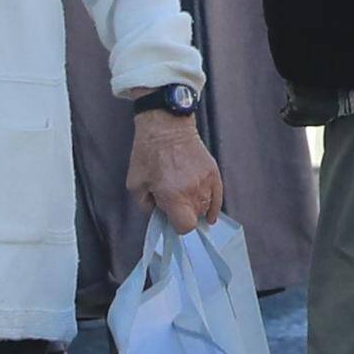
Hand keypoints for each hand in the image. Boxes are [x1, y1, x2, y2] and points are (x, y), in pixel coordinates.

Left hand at [129, 107, 224, 230]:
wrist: (165, 126)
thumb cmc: (147, 154)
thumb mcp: (135, 184)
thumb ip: (146, 206)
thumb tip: (160, 215)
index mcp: (173, 196)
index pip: (185, 226)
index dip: (177, 227)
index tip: (170, 220)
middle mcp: (193, 191)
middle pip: (195, 217)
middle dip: (184, 215)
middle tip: (173, 205)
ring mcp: (206, 181)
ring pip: (206, 207)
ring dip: (196, 207)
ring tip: (186, 198)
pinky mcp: (213, 171)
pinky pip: (218, 197)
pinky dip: (214, 205)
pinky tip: (210, 212)